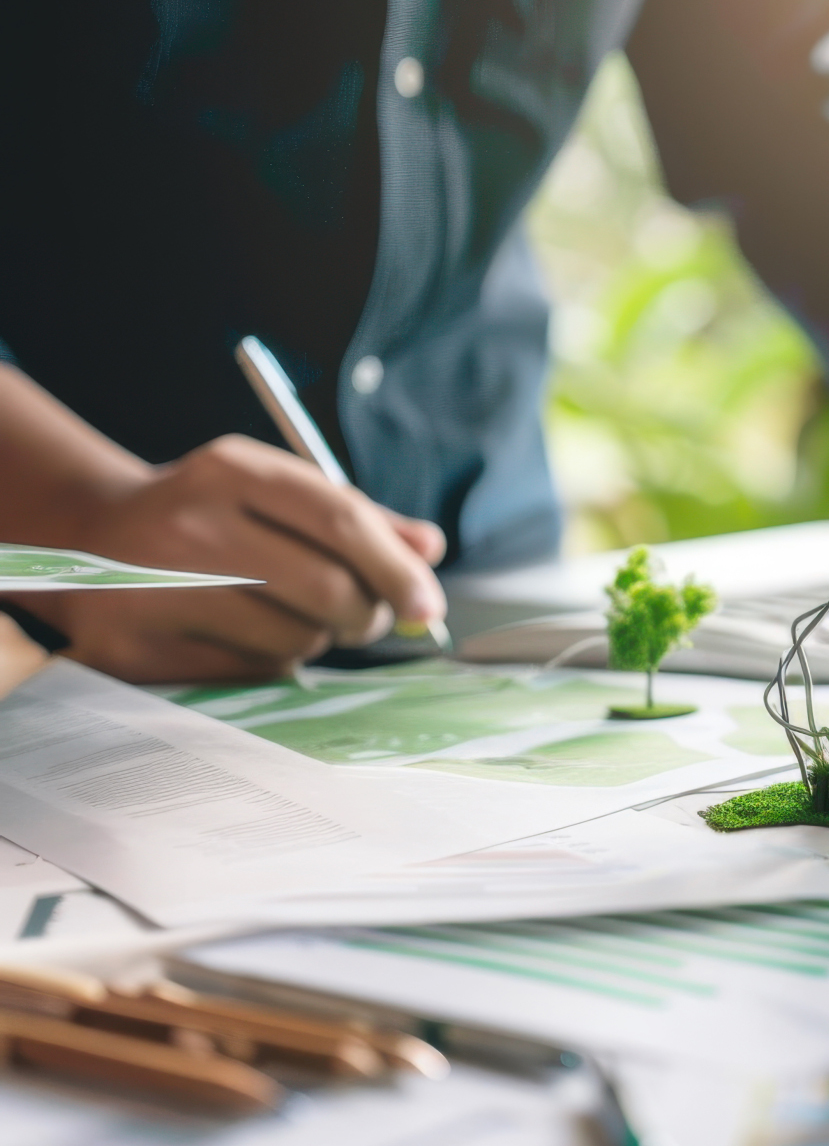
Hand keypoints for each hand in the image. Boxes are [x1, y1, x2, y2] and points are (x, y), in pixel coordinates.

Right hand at [28, 435, 446, 682]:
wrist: (83, 537)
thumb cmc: (207, 514)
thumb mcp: (273, 490)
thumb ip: (357, 515)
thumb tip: (429, 550)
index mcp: (232, 470)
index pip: (341, 521)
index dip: (396, 569)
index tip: (428, 606)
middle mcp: (189, 525)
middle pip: (327, 590)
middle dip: (366, 615)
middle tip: (365, 617)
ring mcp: (153, 590)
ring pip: (295, 641)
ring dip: (314, 639)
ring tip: (286, 613)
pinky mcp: (134, 649)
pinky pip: (250, 675)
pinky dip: (268, 663)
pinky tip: (240, 633)